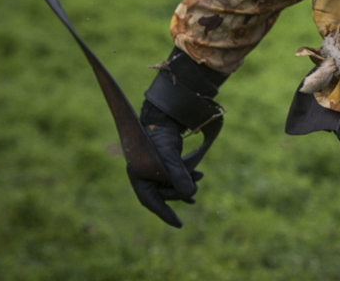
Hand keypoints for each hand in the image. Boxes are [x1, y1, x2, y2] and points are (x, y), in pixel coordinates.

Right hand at [130, 52, 225, 227]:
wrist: (161, 114)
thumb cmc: (160, 134)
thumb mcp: (170, 156)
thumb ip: (178, 174)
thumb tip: (191, 195)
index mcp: (139, 174)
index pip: (150, 201)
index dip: (164, 213)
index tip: (179, 225)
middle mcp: (145, 173)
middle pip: (164, 191)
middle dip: (180, 192)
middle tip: (195, 190)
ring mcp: (153, 167)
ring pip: (171, 182)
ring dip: (185, 182)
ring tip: (200, 178)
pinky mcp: (163, 160)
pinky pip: (175, 174)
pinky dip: (186, 175)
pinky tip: (199, 176)